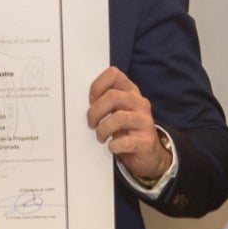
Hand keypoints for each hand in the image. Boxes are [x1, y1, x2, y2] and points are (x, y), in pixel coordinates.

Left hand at [87, 66, 170, 181]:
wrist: (147, 154)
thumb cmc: (126, 130)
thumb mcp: (116, 111)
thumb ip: (104, 102)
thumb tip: (80, 103)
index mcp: (130, 91)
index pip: (114, 74)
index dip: (97, 86)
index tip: (91, 101)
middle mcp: (140, 103)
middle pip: (113, 96)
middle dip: (95, 111)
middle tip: (91, 123)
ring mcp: (145, 121)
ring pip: (119, 118)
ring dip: (103, 129)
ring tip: (100, 136)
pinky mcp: (147, 140)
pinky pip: (127, 141)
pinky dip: (114, 145)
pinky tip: (112, 147)